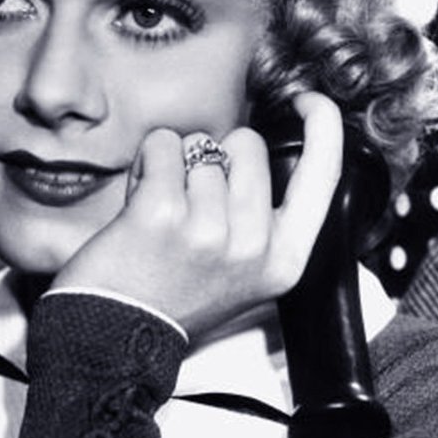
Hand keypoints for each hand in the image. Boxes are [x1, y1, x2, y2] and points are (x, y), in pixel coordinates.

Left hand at [54, 91, 343, 341]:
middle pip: (249, 144)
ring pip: (201, 144)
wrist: (112, 339)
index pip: (325, 171)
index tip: (305, 99)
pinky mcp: (163, 215)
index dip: (323, 122)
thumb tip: (261, 143)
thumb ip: (265, 214)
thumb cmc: (175, 292)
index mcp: (286, 259)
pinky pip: (163, 145)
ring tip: (161, 212)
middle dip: (217, 157)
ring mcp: (210, 231)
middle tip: (191, 204)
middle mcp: (254, 246)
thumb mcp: (245, 268)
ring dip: (175, 166)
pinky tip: (138, 201)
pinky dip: (145, 162)